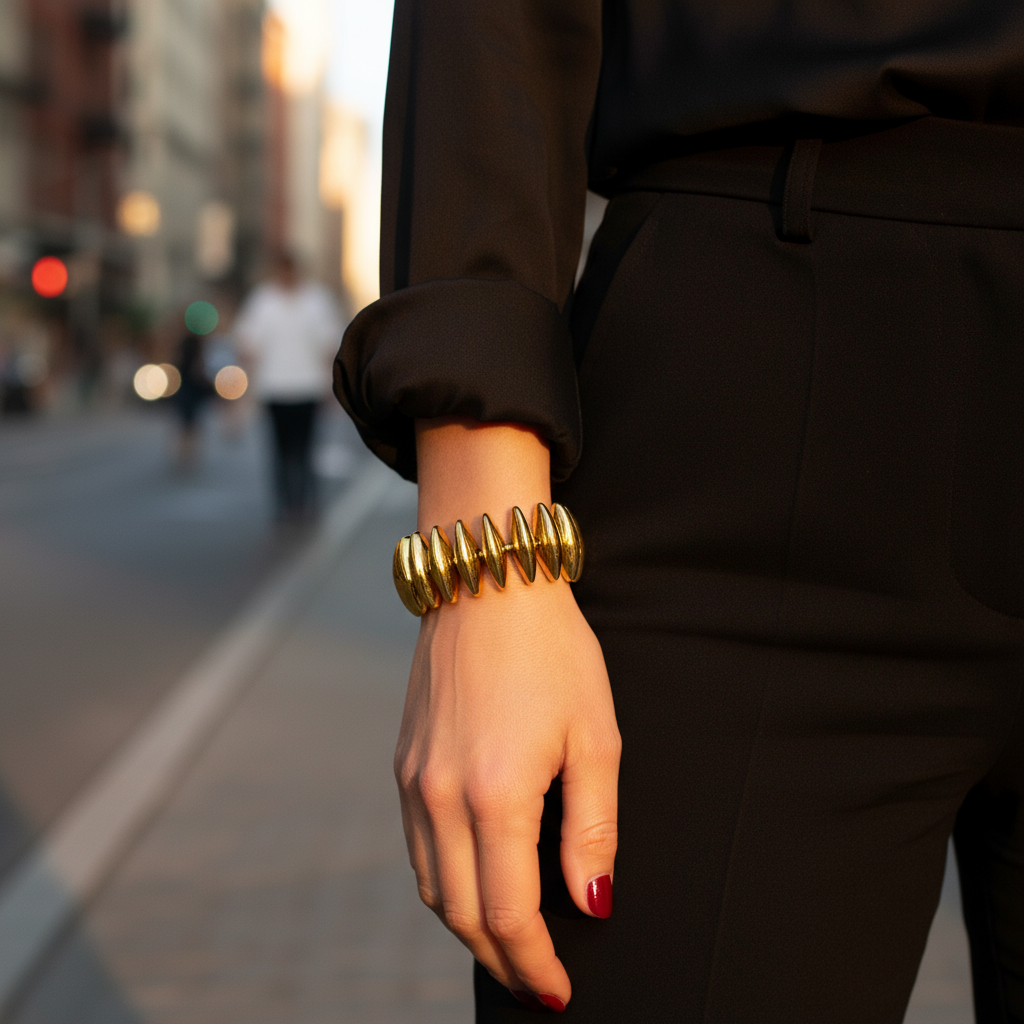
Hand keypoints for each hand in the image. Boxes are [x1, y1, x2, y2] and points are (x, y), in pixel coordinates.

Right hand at [395, 570, 619, 1009]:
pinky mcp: (404, 761)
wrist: (487, 579)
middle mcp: (441, 796)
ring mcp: (414, 779)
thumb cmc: (551, 649)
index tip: (559, 990)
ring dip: (469, 927)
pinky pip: (416, 846)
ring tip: (510, 942)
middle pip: (462, 914)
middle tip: (537, 980)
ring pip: (431, 887)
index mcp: (496, 795)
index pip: (510, 914)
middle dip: (503, 960)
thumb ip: (593, 828)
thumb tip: (592, 901)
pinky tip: (473, 880)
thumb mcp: (594, 736)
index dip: (535, 964)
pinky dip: (444, 883)